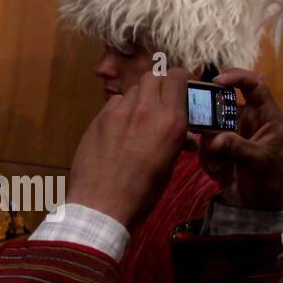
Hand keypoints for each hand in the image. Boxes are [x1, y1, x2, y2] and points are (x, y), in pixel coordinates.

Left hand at [65, 68, 188, 226]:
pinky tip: (117, 130)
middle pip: (152, 77)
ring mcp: (119, 112)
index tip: (179, 89)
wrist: (102, 204)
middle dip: (158, 86)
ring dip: (138, 100)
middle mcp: (146, 109)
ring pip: (132, 91)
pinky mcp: (98, 118)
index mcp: (170, 121)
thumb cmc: (142, 193)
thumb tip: (184, 138)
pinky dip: (119, 111)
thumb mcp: (168, 166)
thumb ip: (175, 141)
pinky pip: (113, 104)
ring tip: (136, 120)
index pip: (177, 77)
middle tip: (158, 104)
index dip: (179, 80)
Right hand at [194, 70, 282, 210]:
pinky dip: (207, 158)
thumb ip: (236, 147)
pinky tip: (218, 172)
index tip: (217, 80)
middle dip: (211, 113)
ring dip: (209, 144)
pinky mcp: (217, 148)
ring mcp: (230, 133)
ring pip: (210, 124)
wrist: (258, 207)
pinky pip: (204, 144)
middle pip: (223, 101)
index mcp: (266, 116)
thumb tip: (212, 138)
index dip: (237, 77)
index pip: (254, 84)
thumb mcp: (258, 161)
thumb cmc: (269, 180)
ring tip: (218, 164)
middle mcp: (246, 120)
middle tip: (199, 122)